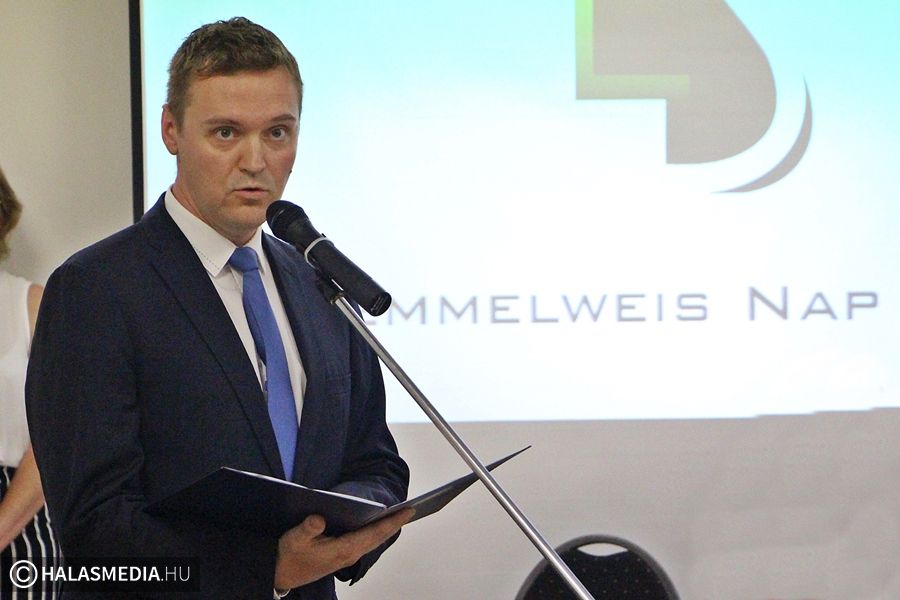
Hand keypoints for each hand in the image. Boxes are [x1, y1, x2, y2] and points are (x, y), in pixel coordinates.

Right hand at [274, 508, 413, 589]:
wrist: (280, 575)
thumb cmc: (289, 556)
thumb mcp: (294, 539)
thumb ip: (307, 528)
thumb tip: (319, 518)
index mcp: (343, 549)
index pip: (374, 533)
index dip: (392, 521)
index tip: (409, 511)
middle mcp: (349, 554)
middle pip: (379, 537)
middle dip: (395, 523)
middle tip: (412, 509)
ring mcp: (347, 556)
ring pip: (373, 540)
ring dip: (386, 528)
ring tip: (400, 514)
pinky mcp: (342, 555)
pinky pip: (365, 541)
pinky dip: (375, 531)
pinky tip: (377, 523)